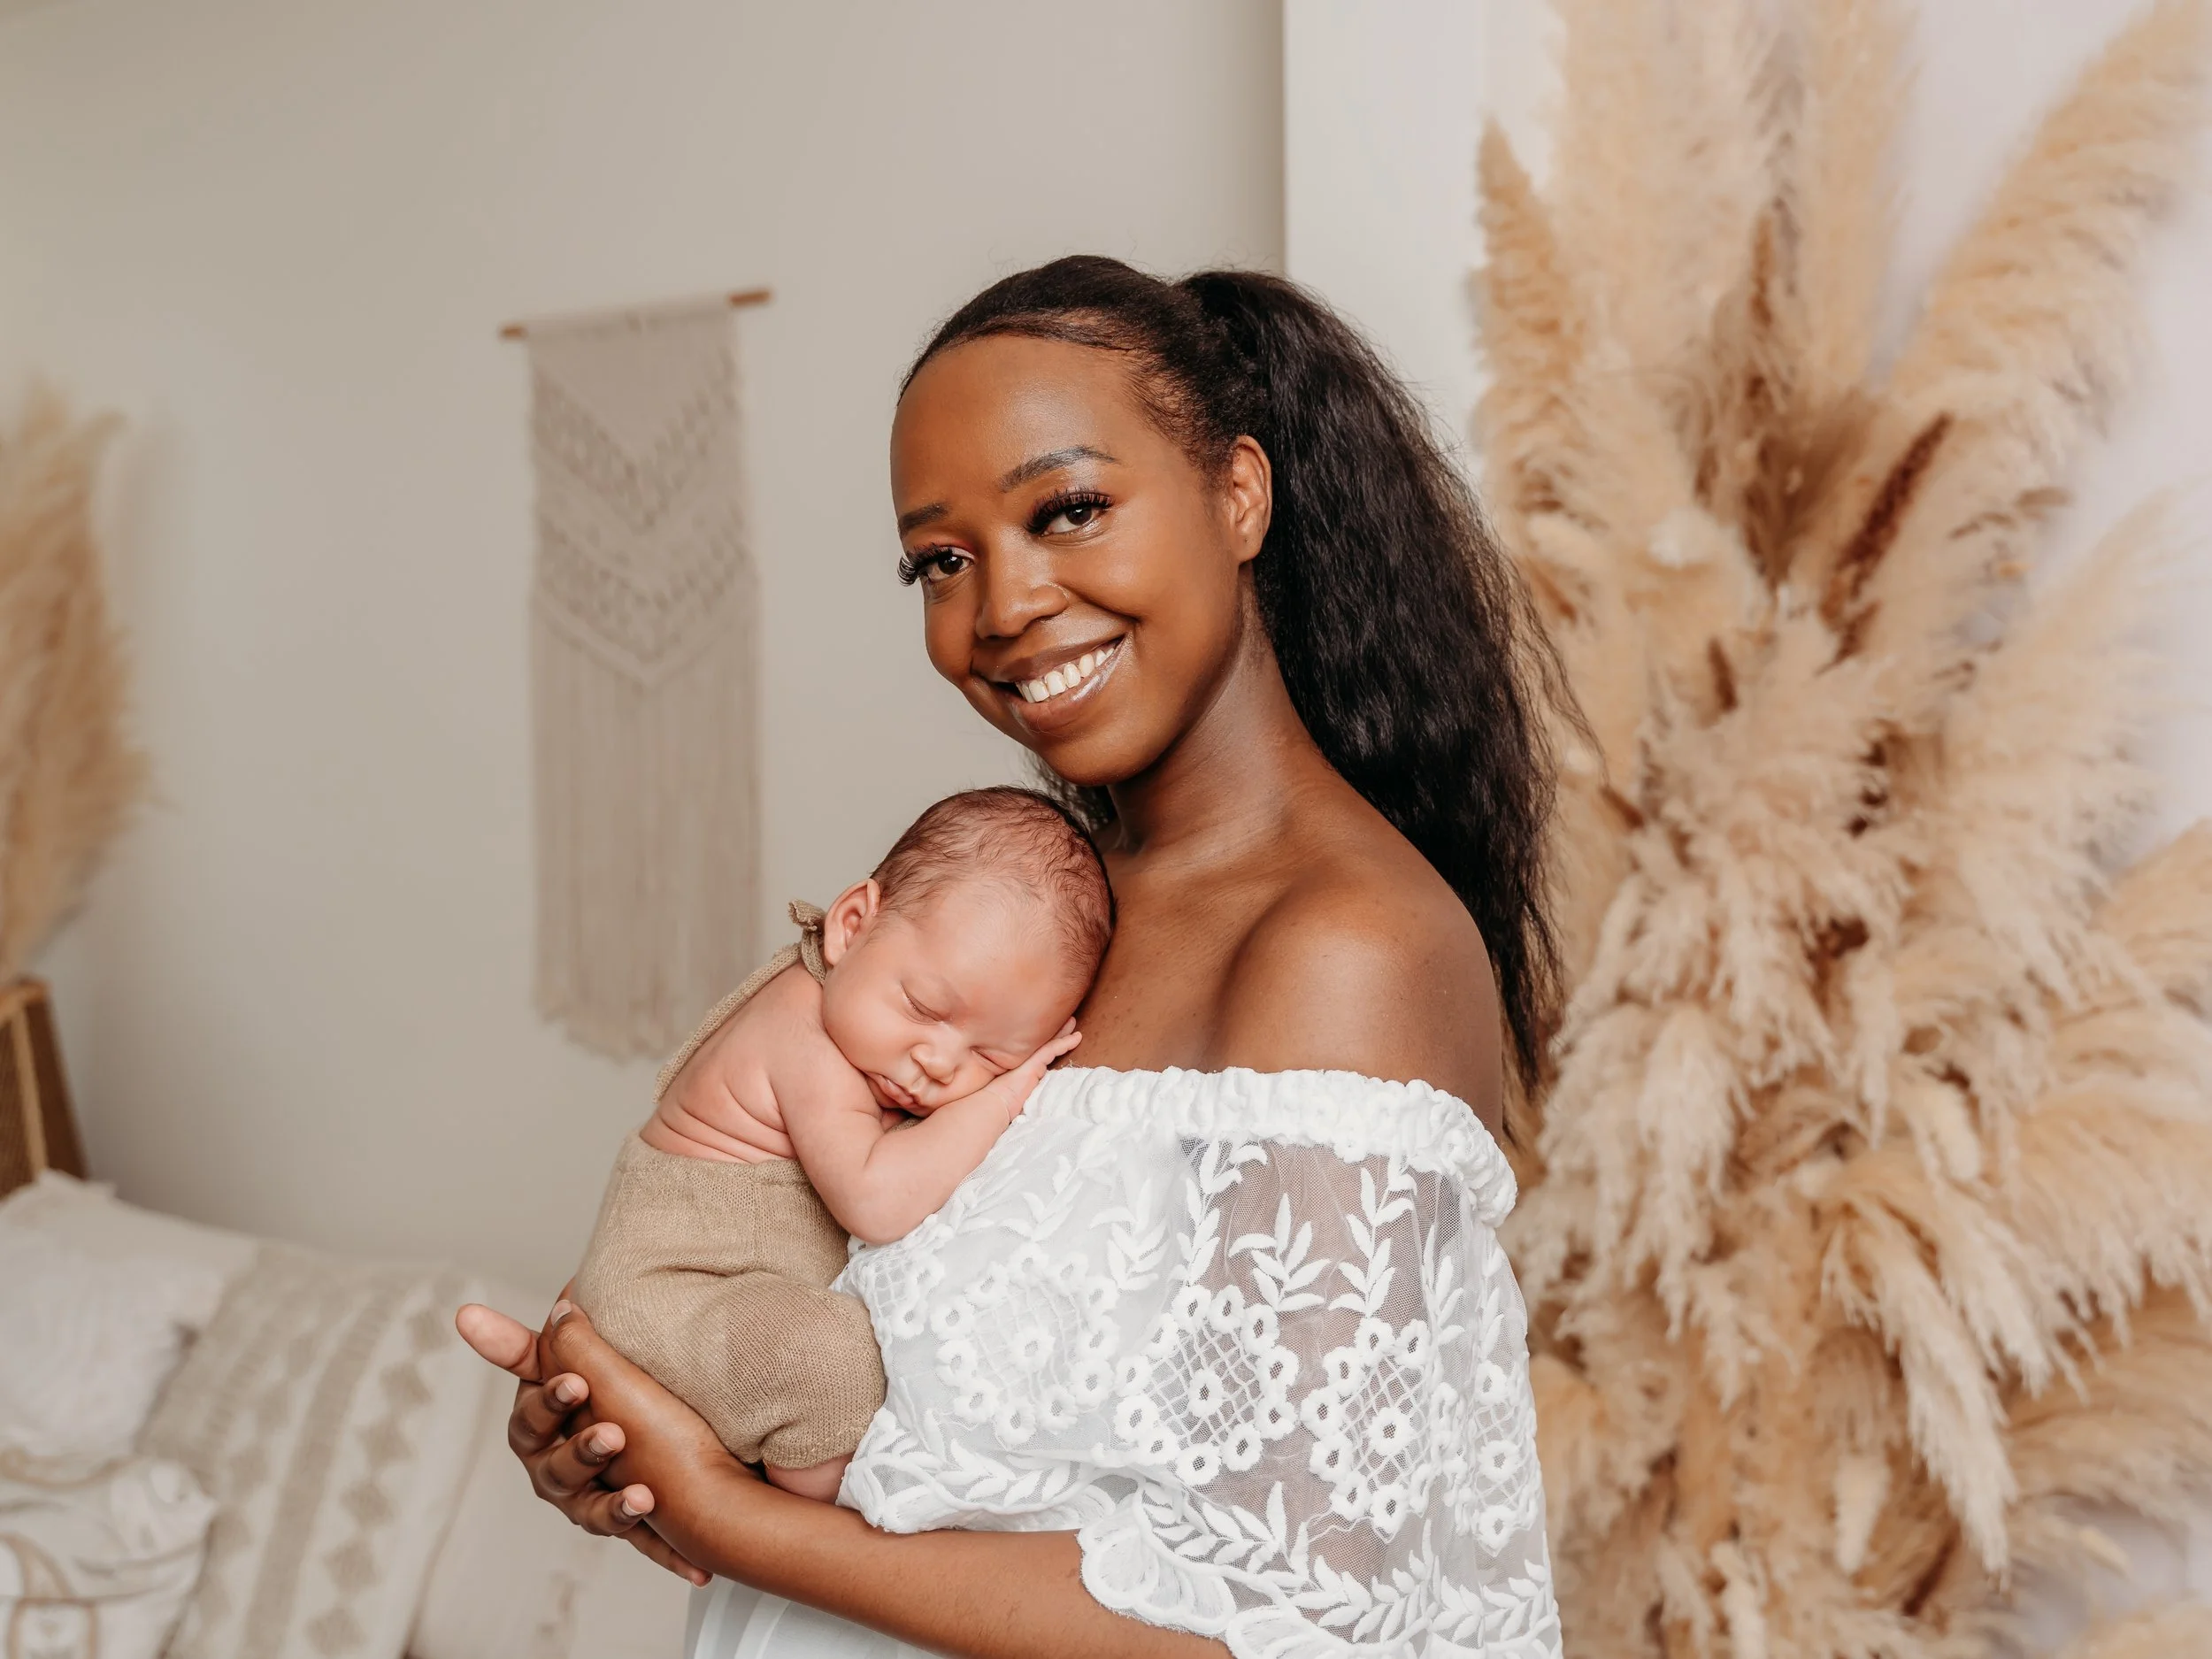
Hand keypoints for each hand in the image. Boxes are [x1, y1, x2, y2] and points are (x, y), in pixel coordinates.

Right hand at [455, 1298, 713, 1585]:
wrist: (641, 1431)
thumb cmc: (592, 1390)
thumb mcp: (564, 1365)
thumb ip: (527, 1345)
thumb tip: (469, 1313)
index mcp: (537, 1431)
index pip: (531, 1420)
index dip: (550, 1403)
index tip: (576, 1381)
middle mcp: (555, 1473)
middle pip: (558, 1471)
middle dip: (583, 1452)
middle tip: (612, 1433)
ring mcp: (589, 1503)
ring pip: (594, 1513)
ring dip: (616, 1507)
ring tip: (644, 1494)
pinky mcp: (631, 1525)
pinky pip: (648, 1544)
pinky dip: (670, 1555)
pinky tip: (697, 1570)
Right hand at [983, 1018, 1081, 1124]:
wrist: (993, 1105)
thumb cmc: (1001, 1104)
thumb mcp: (1015, 1094)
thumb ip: (1025, 1090)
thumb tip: (1034, 1098)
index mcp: (1019, 1068)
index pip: (1036, 1052)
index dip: (1047, 1043)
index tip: (1057, 1036)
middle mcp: (1022, 1060)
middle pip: (1042, 1043)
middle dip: (1055, 1032)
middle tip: (1067, 1021)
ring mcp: (1027, 1060)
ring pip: (1048, 1043)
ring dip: (1062, 1033)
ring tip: (1072, 1022)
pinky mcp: (1033, 1063)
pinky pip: (1053, 1049)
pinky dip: (1065, 1043)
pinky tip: (1076, 1038)